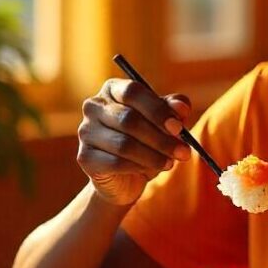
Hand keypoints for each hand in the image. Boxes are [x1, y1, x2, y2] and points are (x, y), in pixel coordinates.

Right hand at [77, 79, 192, 205]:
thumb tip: (181, 107)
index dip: (157, 109)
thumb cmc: (146, 142)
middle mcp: (94, 106)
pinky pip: (116, 162)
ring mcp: (86, 131)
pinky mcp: (84, 157)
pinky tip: (149, 170)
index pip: (133, 92)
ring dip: (153, 156)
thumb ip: (174, 110)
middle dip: (161, 138)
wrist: (124, 178)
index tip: (179, 128)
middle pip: (128, 119)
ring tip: (170, 163)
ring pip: (124, 144)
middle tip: (183, 151)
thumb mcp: (164, 123)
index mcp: (113, 89)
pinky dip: (138, 167)